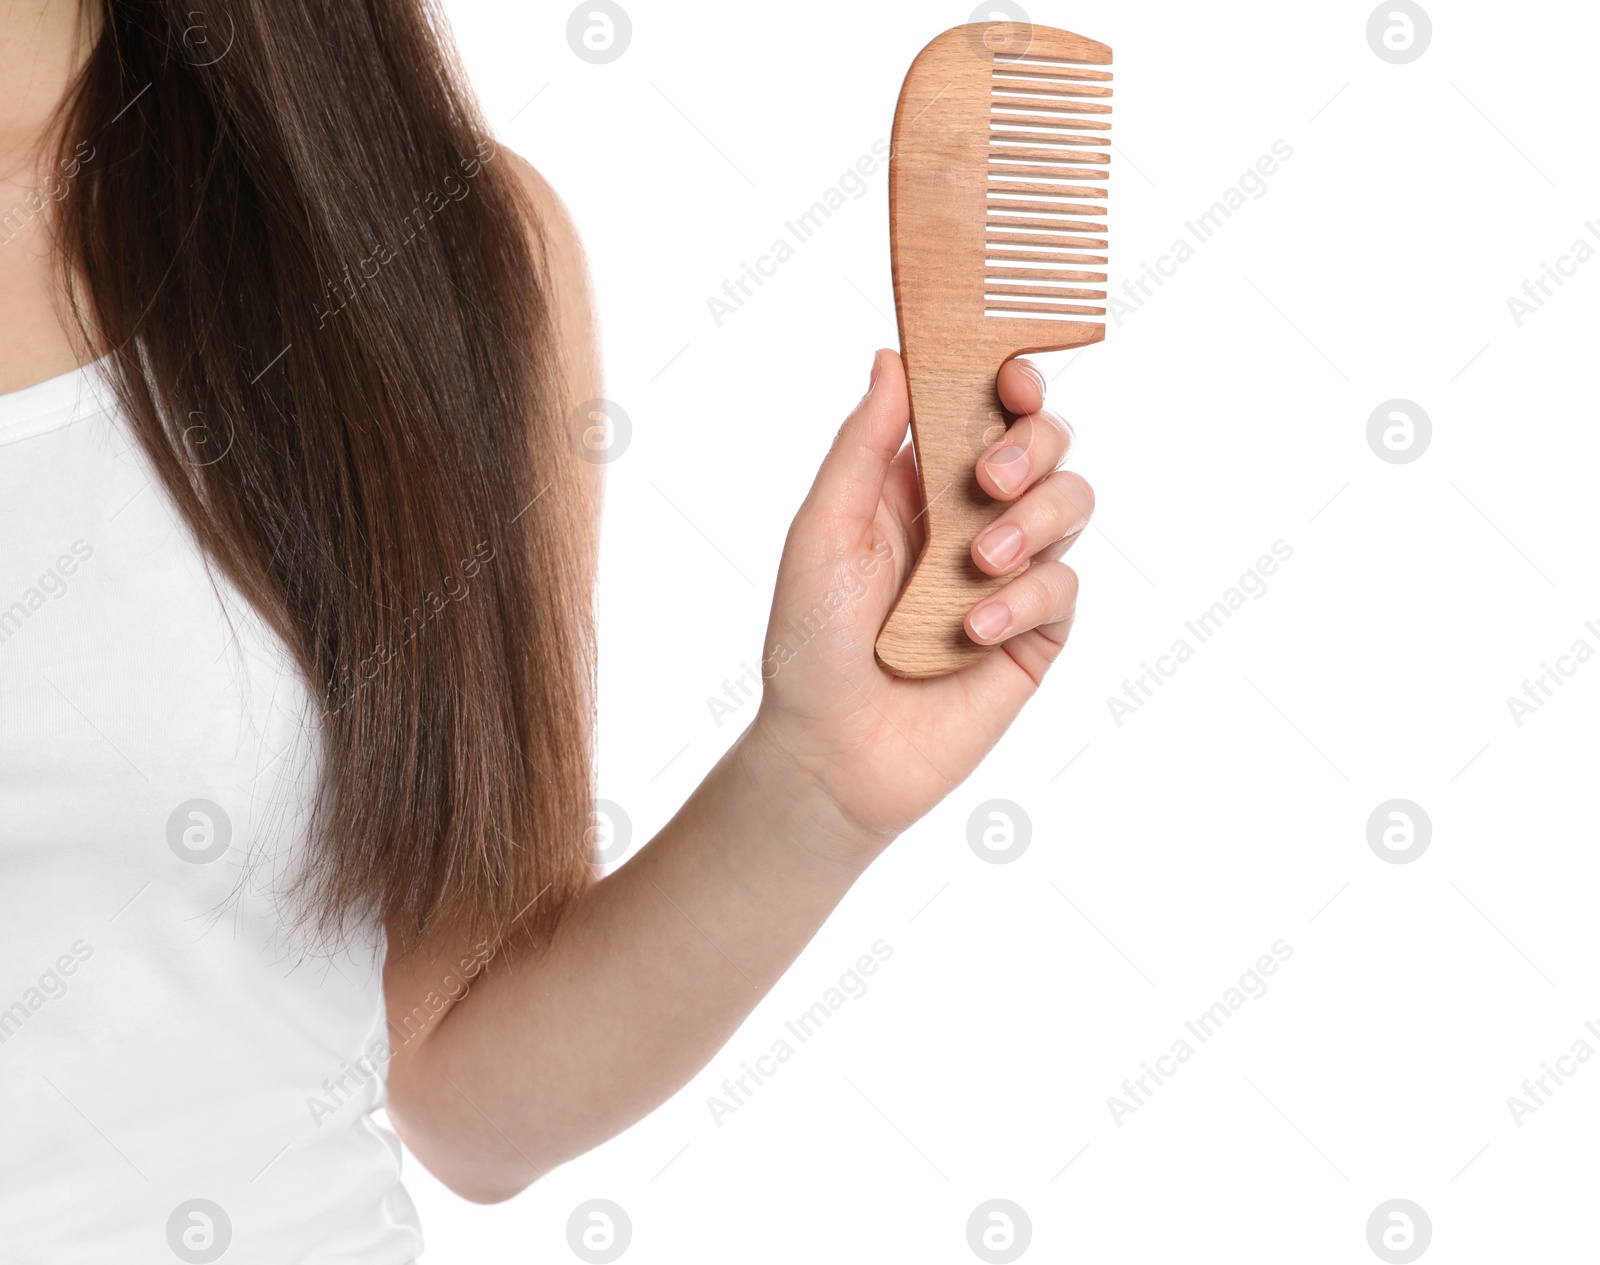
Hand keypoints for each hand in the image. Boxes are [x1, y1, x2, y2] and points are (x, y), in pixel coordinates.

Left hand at [748, 348, 1092, 857]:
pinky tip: (972, 631)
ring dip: (1032, 521)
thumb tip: (891, 356)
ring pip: (1071, 504)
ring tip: (977, 564)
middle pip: (1045, 443)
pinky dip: (1023, 600)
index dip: (1009, 380)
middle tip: (989, 480)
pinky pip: (1063, 587)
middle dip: (1031, 446)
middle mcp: (970, 518)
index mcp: (917, 482)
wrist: (832, 754)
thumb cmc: (811, 644)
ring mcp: (1008, 575)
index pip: (982, 407)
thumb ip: (863, 446)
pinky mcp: (1034, 634)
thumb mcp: (823, 533)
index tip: (1011, 376)